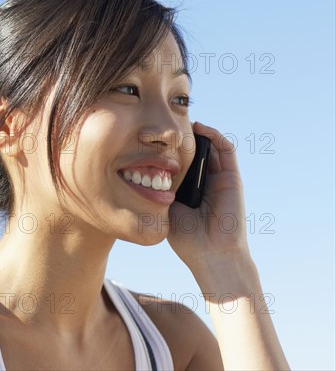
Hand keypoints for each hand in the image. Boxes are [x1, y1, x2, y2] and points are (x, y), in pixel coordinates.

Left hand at [166, 121, 251, 274]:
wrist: (212, 254)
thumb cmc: (187, 238)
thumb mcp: (166, 209)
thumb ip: (160, 190)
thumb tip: (143, 171)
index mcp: (190, 190)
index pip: (180, 163)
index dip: (169, 150)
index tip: (152, 138)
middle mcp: (206, 182)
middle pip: (195, 152)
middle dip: (182, 138)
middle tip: (166, 125)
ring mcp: (220, 179)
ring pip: (211, 147)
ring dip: (198, 133)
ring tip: (182, 121)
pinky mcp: (232, 178)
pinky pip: (226, 150)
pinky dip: (214, 135)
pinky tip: (200, 128)